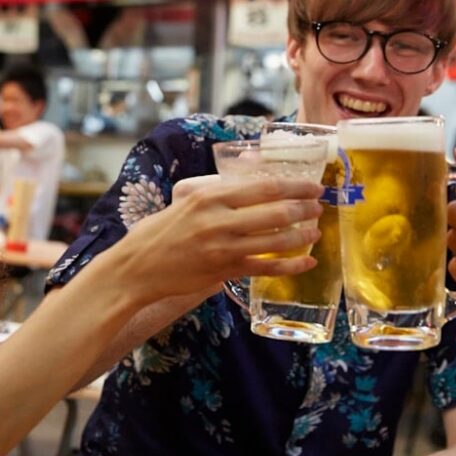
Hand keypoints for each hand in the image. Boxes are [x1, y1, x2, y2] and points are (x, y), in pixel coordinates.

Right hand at [117, 175, 322, 304]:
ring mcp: (223, 248)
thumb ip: (216, 194)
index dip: (295, 186)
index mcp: (209, 196)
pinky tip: (307, 262)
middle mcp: (218, 220)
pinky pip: (267, 268)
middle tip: (318, 206)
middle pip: (276, 212)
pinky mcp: (225, 271)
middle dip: (305, 208)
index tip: (312, 186)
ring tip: (315, 230)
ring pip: (276, 240)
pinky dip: (291, 266)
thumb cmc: (158, 232)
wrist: (137, 268)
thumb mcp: (185, 201)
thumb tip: (251, 183)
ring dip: (302, 235)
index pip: (263, 187)